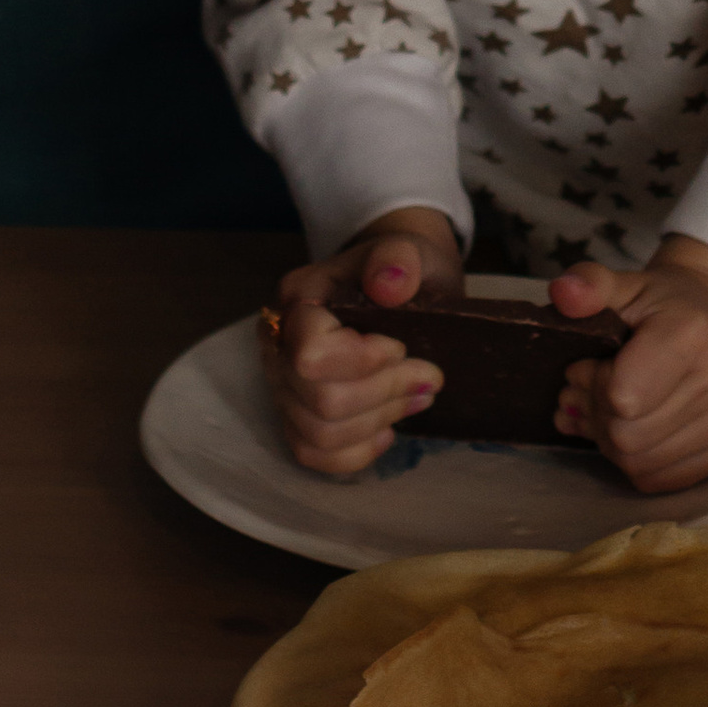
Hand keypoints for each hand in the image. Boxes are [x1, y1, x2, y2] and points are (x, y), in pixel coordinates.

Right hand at [263, 207, 464, 476]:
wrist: (397, 285)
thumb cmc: (400, 269)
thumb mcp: (408, 250)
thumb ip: (397, 258)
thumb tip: (389, 283)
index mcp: (298, 299)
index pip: (311, 354)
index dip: (362, 362)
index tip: (402, 346)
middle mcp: (278, 346)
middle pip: (320, 402)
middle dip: (385, 394)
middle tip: (429, 378)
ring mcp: (283, 385)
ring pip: (318, 435)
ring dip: (377, 422)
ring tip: (417, 399)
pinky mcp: (297, 416)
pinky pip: (313, 455)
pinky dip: (355, 453)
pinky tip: (386, 431)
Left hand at [549, 235, 707, 492]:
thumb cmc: (662, 303)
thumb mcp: (624, 284)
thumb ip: (590, 286)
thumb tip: (562, 293)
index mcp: (693, 332)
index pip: (622, 396)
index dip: (592, 385)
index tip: (589, 365)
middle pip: (627, 436)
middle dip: (596, 416)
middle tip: (586, 392)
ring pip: (638, 463)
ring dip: (609, 442)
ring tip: (603, 411)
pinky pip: (658, 480)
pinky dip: (632, 462)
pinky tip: (630, 430)